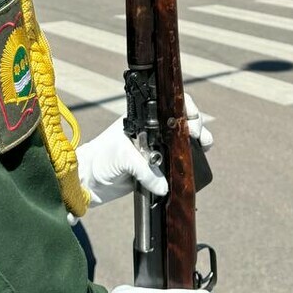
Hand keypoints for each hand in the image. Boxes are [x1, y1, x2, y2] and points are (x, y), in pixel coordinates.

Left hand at [76, 93, 211, 206]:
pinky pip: (176, 166)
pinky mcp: (156, 170)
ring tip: (204, 147)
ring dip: (196, 145)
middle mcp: (152, 132)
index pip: (170, 107)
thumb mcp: (122, 157)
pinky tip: (194, 166)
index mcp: (143, 121)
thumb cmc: (100, 158)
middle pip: (181, 123)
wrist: (88, 182)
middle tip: (200, 137)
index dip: (185, 111)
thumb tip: (164, 185)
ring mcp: (155, 150)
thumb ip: (144, 170)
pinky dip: (186, 166)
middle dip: (196, 126)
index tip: (191, 125)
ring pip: (182, 144)